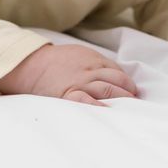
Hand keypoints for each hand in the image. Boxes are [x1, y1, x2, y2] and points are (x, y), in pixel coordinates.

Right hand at [0, 43, 138, 106]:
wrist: (32, 65)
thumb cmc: (58, 62)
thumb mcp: (81, 54)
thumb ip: (98, 64)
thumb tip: (118, 77)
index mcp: (94, 60)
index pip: (119, 72)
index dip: (128, 84)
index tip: (132, 94)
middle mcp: (90, 70)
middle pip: (118, 81)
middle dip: (129, 93)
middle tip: (135, 104)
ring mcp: (80, 83)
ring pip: (108, 89)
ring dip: (121, 100)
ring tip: (128, 111)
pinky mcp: (69, 95)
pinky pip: (87, 101)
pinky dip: (99, 107)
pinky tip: (108, 113)